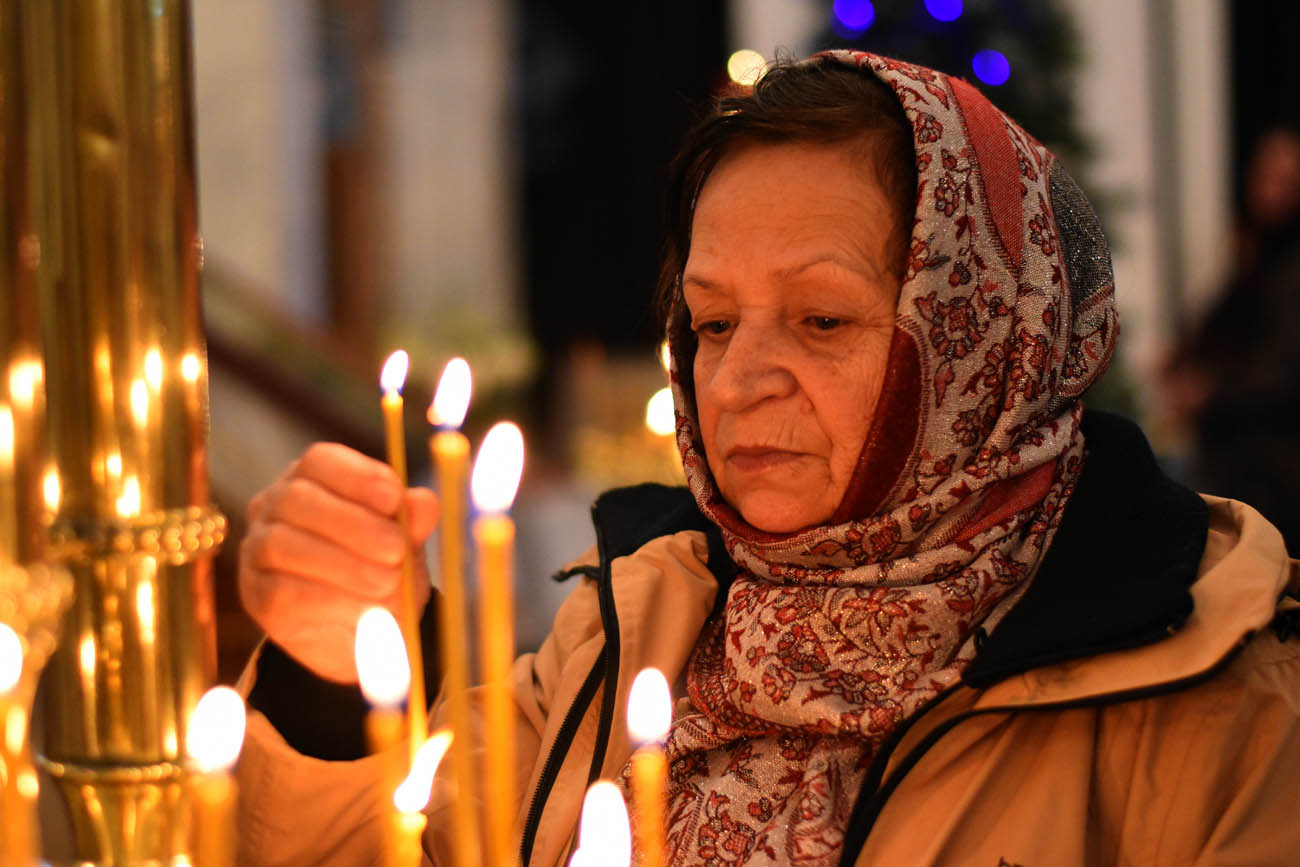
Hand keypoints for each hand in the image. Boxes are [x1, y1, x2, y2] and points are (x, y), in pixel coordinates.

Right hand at [239, 443, 438, 682]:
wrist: (360, 636)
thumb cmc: (381, 571)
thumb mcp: (405, 545)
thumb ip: (412, 523)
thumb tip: (424, 503)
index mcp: (310, 479)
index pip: (320, 461)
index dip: (357, 476)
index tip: (394, 498)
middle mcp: (273, 507)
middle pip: (297, 499)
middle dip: (353, 523)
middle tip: (396, 550)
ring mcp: (258, 550)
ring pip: (285, 545)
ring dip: (344, 564)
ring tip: (388, 583)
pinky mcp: (257, 596)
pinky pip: (284, 591)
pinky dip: (329, 599)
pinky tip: (363, 610)